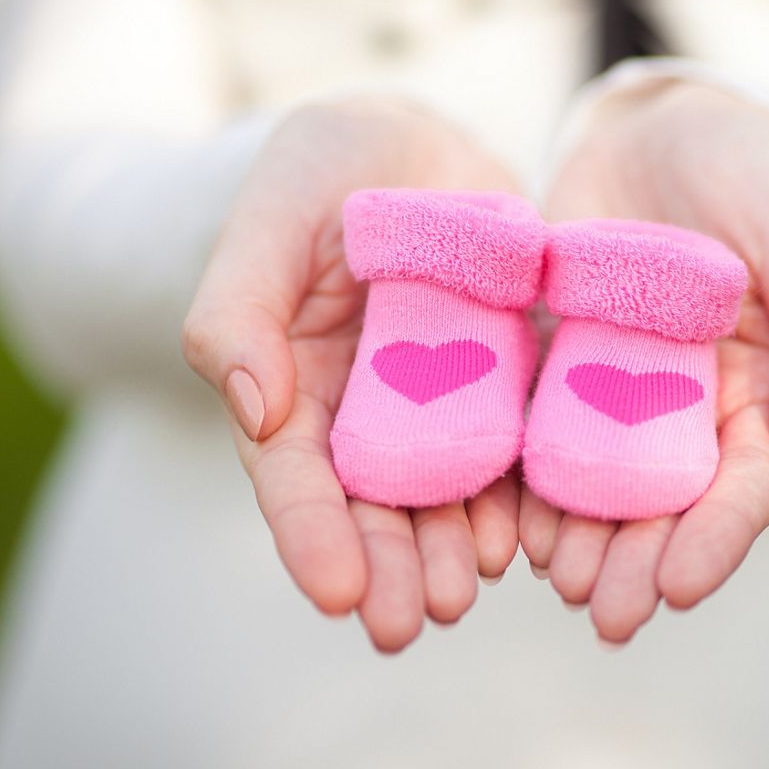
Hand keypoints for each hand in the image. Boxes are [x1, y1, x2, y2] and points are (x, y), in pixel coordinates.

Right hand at [183, 99, 520, 651]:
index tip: (339, 597)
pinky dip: (519, 497)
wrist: (414, 146)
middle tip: (414, 622)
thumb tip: (251, 406)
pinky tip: (530, 536)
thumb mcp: (269, 217)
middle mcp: (366, 413)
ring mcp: (440, 404)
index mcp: (295, 385)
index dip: (312, 538)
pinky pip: (514, 451)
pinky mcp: (505, 386)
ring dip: (455, 549)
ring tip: (471, 588)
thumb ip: (238, 309)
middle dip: (391, 567)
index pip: (294, 478)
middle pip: (374, 506)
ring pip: (445, 494)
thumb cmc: (322, 172)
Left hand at [523, 81, 768, 642]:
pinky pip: (541, 431)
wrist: (663, 126)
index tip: (679, 588)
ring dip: (582, 539)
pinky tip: (511, 519)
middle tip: (606, 614)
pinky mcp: (558, 364)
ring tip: (557, 580)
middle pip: (669, 504)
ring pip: (602, 484)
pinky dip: (528, 479)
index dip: (717, 539)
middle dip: (640, 563)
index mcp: (760, 393)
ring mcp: (620, 392)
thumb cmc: (754, 178)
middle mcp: (689, 409)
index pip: (745, 485)